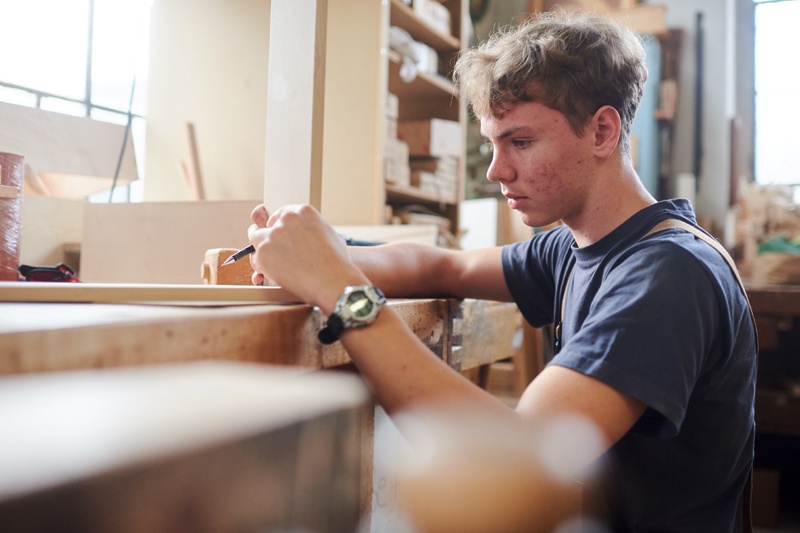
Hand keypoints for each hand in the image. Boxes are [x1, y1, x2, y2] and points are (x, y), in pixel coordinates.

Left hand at [247, 204, 368, 311]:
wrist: (332, 280)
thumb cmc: (336, 262)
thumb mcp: (329, 234)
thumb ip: (312, 229)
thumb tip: (306, 235)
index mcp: (303, 212)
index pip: (283, 213)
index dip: (280, 224)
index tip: (279, 232)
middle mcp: (286, 219)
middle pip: (268, 224)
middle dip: (269, 234)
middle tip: (273, 247)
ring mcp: (273, 235)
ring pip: (256, 237)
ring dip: (262, 248)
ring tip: (271, 259)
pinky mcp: (263, 252)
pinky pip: (256, 257)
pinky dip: (261, 265)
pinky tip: (273, 271)